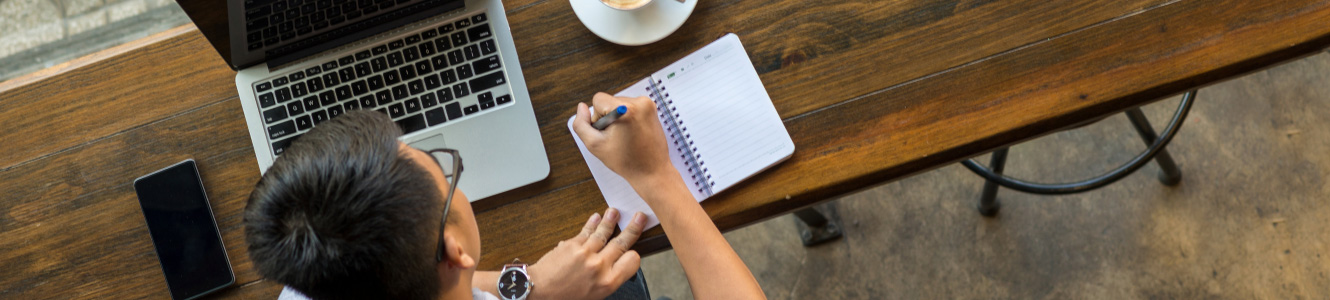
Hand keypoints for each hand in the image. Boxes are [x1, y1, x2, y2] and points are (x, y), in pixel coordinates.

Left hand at [527, 208, 646, 299]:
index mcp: (608, 282)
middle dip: (633, 228)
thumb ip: (608, 280)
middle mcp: (599, 266)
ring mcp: (585, 253)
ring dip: (611, 220)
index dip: (634, 255)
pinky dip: (592, 223)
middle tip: (639, 217)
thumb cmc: (566, 297)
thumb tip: (616, 266)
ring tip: (615, 211)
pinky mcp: (572, 244)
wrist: (540, 292)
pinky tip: (596, 217)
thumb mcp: (594, 295)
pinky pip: (586, 231)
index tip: (633, 251)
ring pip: (604, 232)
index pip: (632, 261)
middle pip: (622, 242)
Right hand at [571, 93, 677, 185]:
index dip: (597, 119)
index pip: (598, 100)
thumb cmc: (626, 161)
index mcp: (627, 110)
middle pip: (609, 101)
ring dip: (618, 119)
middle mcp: (640, 102)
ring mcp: (648, 105)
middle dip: (608, 118)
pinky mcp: (652, 109)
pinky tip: (633, 134)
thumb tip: (582, 107)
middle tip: (618, 138)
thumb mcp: (595, 145)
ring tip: (626, 137)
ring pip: (619, 104)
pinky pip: (630, 107)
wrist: (652, 171)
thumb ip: (581, 124)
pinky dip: (627, 118)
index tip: (608, 133)